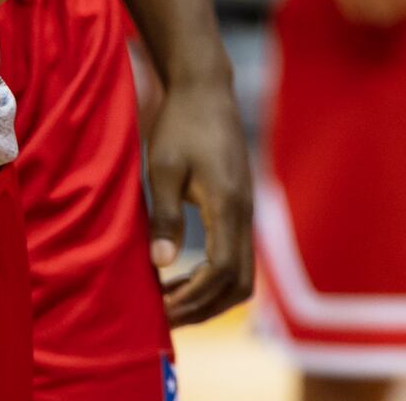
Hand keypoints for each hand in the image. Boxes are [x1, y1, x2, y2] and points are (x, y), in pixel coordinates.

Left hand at [145, 74, 254, 324]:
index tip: (159, 309)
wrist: (206, 89)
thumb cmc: (180, 124)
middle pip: (238, 283)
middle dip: (203, 307)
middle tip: (164, 316)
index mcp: (228, 204)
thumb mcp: (163, 168)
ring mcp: (246, 211)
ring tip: (171, 301)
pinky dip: (213, 278)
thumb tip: (162, 264)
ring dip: (210, 296)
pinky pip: (237, 257)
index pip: (220, 270)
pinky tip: (182, 275)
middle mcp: (244, 213)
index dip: (192, 297)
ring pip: (242, 275)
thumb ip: (164, 217)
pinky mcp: (241, 207)